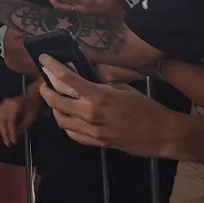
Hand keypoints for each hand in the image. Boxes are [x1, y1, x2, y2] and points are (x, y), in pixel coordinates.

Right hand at [0, 96, 39, 146]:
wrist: (32, 95)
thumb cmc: (34, 106)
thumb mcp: (31, 117)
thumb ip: (22, 127)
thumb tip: (14, 136)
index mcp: (15, 105)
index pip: (10, 121)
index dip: (10, 132)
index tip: (13, 141)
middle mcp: (6, 104)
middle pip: (0, 120)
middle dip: (2, 133)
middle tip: (5, 143)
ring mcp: (2, 104)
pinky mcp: (0, 106)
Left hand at [38, 55, 184, 157]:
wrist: (160, 133)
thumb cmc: (145, 107)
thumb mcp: (122, 88)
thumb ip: (100, 84)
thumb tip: (84, 77)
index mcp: (98, 96)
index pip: (67, 79)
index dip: (52, 67)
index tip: (43, 59)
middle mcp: (90, 114)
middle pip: (56, 101)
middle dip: (46, 90)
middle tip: (45, 83)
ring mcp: (91, 131)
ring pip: (61, 120)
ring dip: (55, 108)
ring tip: (56, 100)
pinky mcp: (96, 143)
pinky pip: (72, 134)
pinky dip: (67, 124)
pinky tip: (69, 117)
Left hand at [45, 0, 127, 17]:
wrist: (121, 17)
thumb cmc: (116, 5)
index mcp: (86, 2)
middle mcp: (81, 8)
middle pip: (61, 5)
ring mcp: (82, 12)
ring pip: (65, 8)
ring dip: (57, 1)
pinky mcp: (84, 12)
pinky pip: (70, 8)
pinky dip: (64, 2)